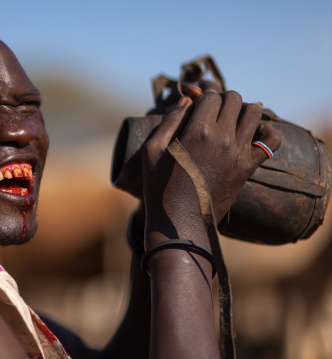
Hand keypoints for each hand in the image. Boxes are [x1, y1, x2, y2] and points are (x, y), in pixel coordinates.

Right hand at [142, 90, 280, 246]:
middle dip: (222, 98)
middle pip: (233, 98)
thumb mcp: (152, 150)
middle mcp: (222, 138)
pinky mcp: (248, 168)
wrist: (180, 222)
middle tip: (211, 109)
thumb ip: (169, 121)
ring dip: (243, 109)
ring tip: (230, 119)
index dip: (204, 93)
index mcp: (197, 131)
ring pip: (254, 112)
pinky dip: (267, 131)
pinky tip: (253, 133)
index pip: (211, 95)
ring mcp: (238, 153)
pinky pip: (272, 141)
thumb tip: (187, 100)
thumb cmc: (159, 187)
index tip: (198, 100)